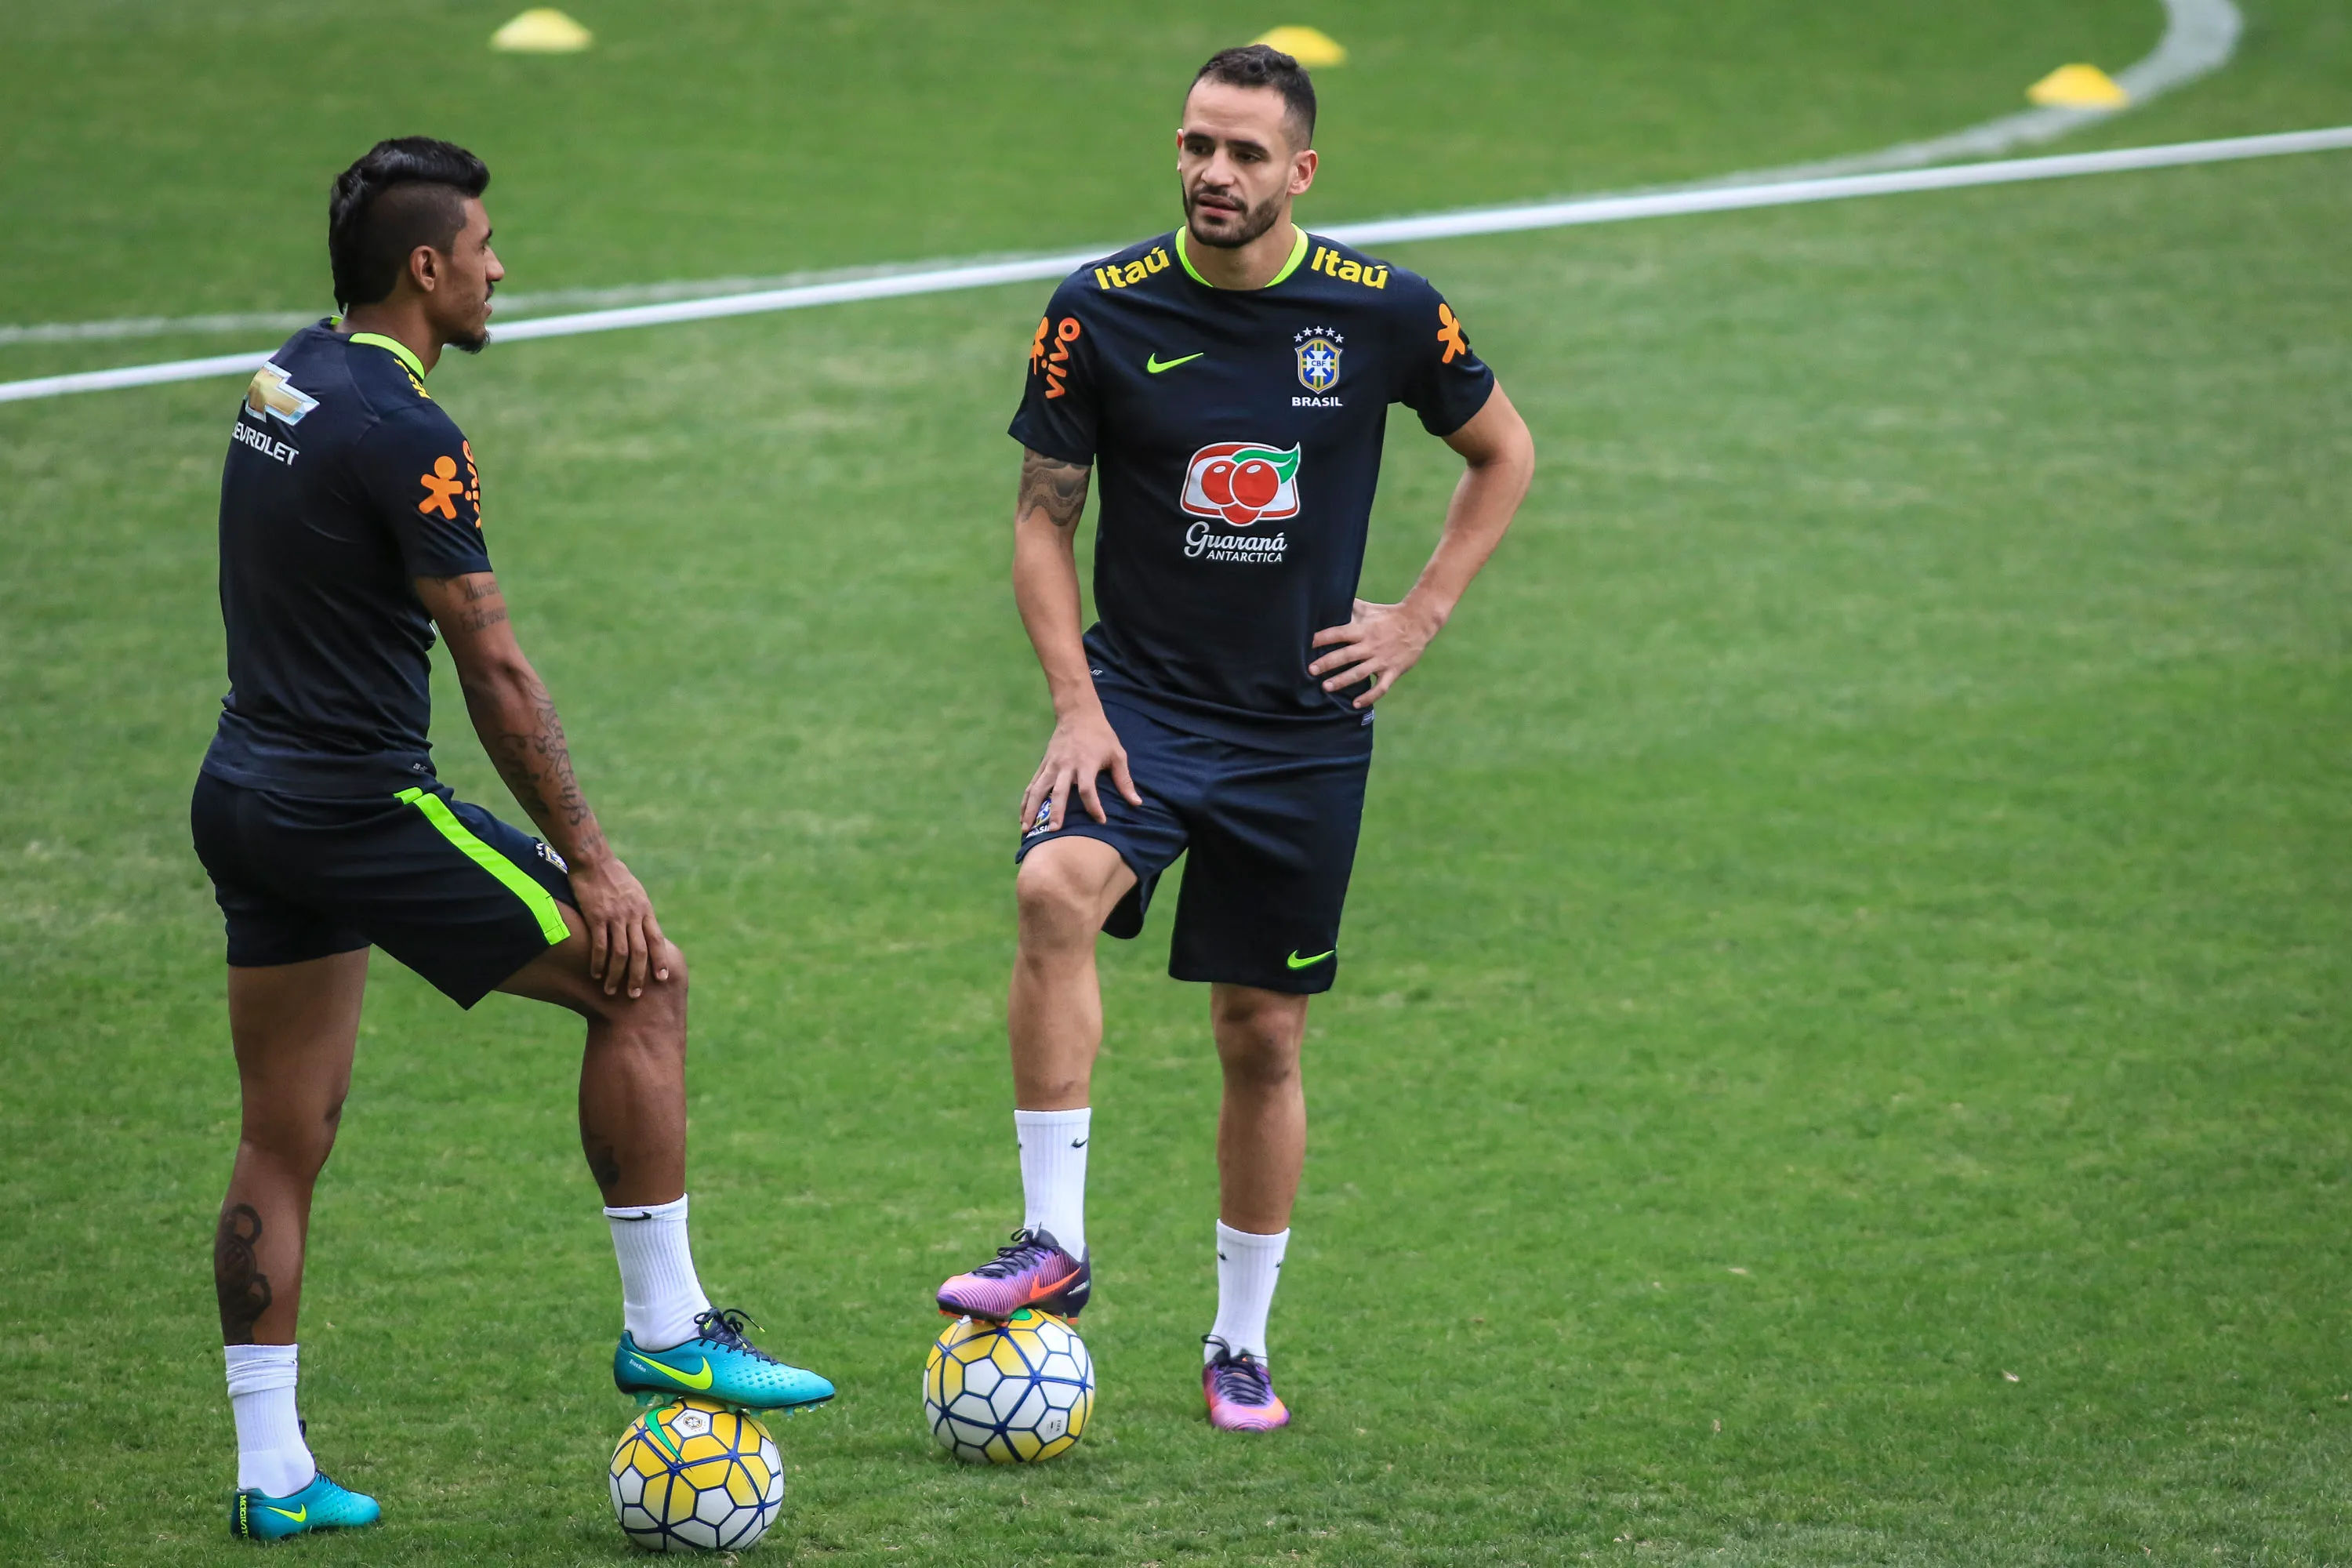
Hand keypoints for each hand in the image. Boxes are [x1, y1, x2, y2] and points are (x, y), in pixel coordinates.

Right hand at [566, 856, 668, 998]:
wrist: (594, 860)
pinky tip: (595, 973)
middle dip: (639, 976)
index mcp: (645, 910)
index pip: (657, 940)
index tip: (663, 978)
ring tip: (611, 990)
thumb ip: (640, 912)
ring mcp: (615, 916)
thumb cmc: (614, 876)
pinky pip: (599, 944)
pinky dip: (598, 962)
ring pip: (620, 952)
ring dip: (617, 974)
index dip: (660, 960)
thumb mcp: (636, 892)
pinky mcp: (596, 916)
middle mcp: (633, 915)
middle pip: (640, 952)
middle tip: (635, 995)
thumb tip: (645, 927)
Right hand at [1020, 706, 1141, 831]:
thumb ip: (1124, 780)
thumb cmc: (1101, 736)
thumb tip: (1137, 803)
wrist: (1078, 714)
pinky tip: (1022, 816)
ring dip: (1032, 809)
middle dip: (1056, 811)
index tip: (1101, 821)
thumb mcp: (1117, 754)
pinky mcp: (1044, 765)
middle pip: (1059, 791)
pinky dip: (1026, 801)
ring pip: (1038, 789)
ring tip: (1026, 829)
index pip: (1088, 789)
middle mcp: (1066, 766)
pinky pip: (1032, 785)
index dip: (1094, 806)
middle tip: (1054, 830)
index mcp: (1086, 763)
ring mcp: (1052, 765)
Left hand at [1308, 597, 1441, 708]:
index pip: (1339, 633)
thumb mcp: (1369, 609)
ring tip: (1326, 687)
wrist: (1419, 623)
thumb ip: (1350, 607)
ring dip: (1342, 681)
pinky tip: (1355, 704)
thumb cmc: (1389, 615)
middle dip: (1327, 663)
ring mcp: (1382, 660)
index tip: (1307, 644)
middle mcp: (1370, 645)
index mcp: (1363, 630)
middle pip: (1346, 655)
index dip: (1322, 638)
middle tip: (1310, 670)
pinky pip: (1380, 687)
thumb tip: (1330, 597)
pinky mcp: (1393, 671)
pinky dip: (1368, 697)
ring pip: (1359, 673)